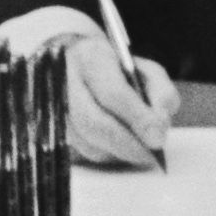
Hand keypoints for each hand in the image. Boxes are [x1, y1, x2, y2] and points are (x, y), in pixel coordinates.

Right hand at [58, 27, 179, 167]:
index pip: (113, 93)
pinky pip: (82, 152)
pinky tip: (121, 148)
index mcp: (90, 59)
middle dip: (127, 144)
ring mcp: (54, 108)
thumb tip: (161, 123)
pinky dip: (107, 155)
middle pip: (93, 123)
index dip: (137, 118)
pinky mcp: (54, 129)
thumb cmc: (114, 69)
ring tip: (140, 151)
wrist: (75, 65)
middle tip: (151, 156)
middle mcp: (65, 83)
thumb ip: (160, 91)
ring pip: (87, 142)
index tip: (158, 138)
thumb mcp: (143, 69)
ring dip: (118, 153)